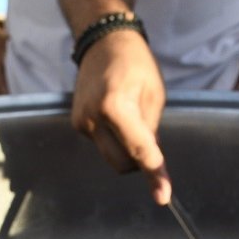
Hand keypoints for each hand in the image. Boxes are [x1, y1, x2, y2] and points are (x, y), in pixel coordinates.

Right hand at [70, 29, 170, 204]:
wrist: (103, 41)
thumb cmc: (135, 63)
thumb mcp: (154, 95)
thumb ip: (151, 131)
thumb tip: (149, 161)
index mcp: (115, 106)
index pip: (139, 149)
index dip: (154, 174)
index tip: (163, 196)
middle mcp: (92, 118)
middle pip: (121, 163)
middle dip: (139, 161)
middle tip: (150, 140)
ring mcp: (80, 122)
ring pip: (110, 156)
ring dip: (126, 149)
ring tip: (131, 118)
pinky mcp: (75, 124)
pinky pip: (101, 145)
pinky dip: (114, 139)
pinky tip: (116, 117)